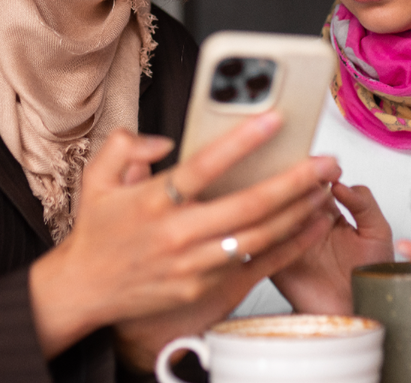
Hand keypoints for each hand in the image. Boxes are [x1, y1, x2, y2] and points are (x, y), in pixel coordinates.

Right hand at [28, 112, 340, 359]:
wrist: (84, 290)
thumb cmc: (97, 231)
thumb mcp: (96, 177)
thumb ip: (126, 146)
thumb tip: (164, 141)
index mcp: (151, 202)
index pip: (203, 167)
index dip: (241, 142)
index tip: (275, 120)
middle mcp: (176, 235)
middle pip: (246, 206)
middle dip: (293, 181)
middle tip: (325, 161)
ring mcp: (192, 265)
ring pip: (258, 237)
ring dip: (298, 212)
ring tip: (326, 187)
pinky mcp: (204, 287)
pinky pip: (257, 264)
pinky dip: (290, 245)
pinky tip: (313, 224)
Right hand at [271, 182, 393, 313]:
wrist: (360, 313)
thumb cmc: (369, 277)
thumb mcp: (378, 232)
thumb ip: (364, 203)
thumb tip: (339, 183)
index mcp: (327, 213)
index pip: (313, 183)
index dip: (316, 171)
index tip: (323, 164)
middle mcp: (305, 224)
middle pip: (290, 194)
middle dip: (295, 182)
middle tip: (304, 175)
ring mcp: (289, 242)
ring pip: (274, 215)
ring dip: (282, 204)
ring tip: (298, 200)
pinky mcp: (276, 263)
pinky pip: (265, 244)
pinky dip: (268, 231)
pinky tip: (281, 223)